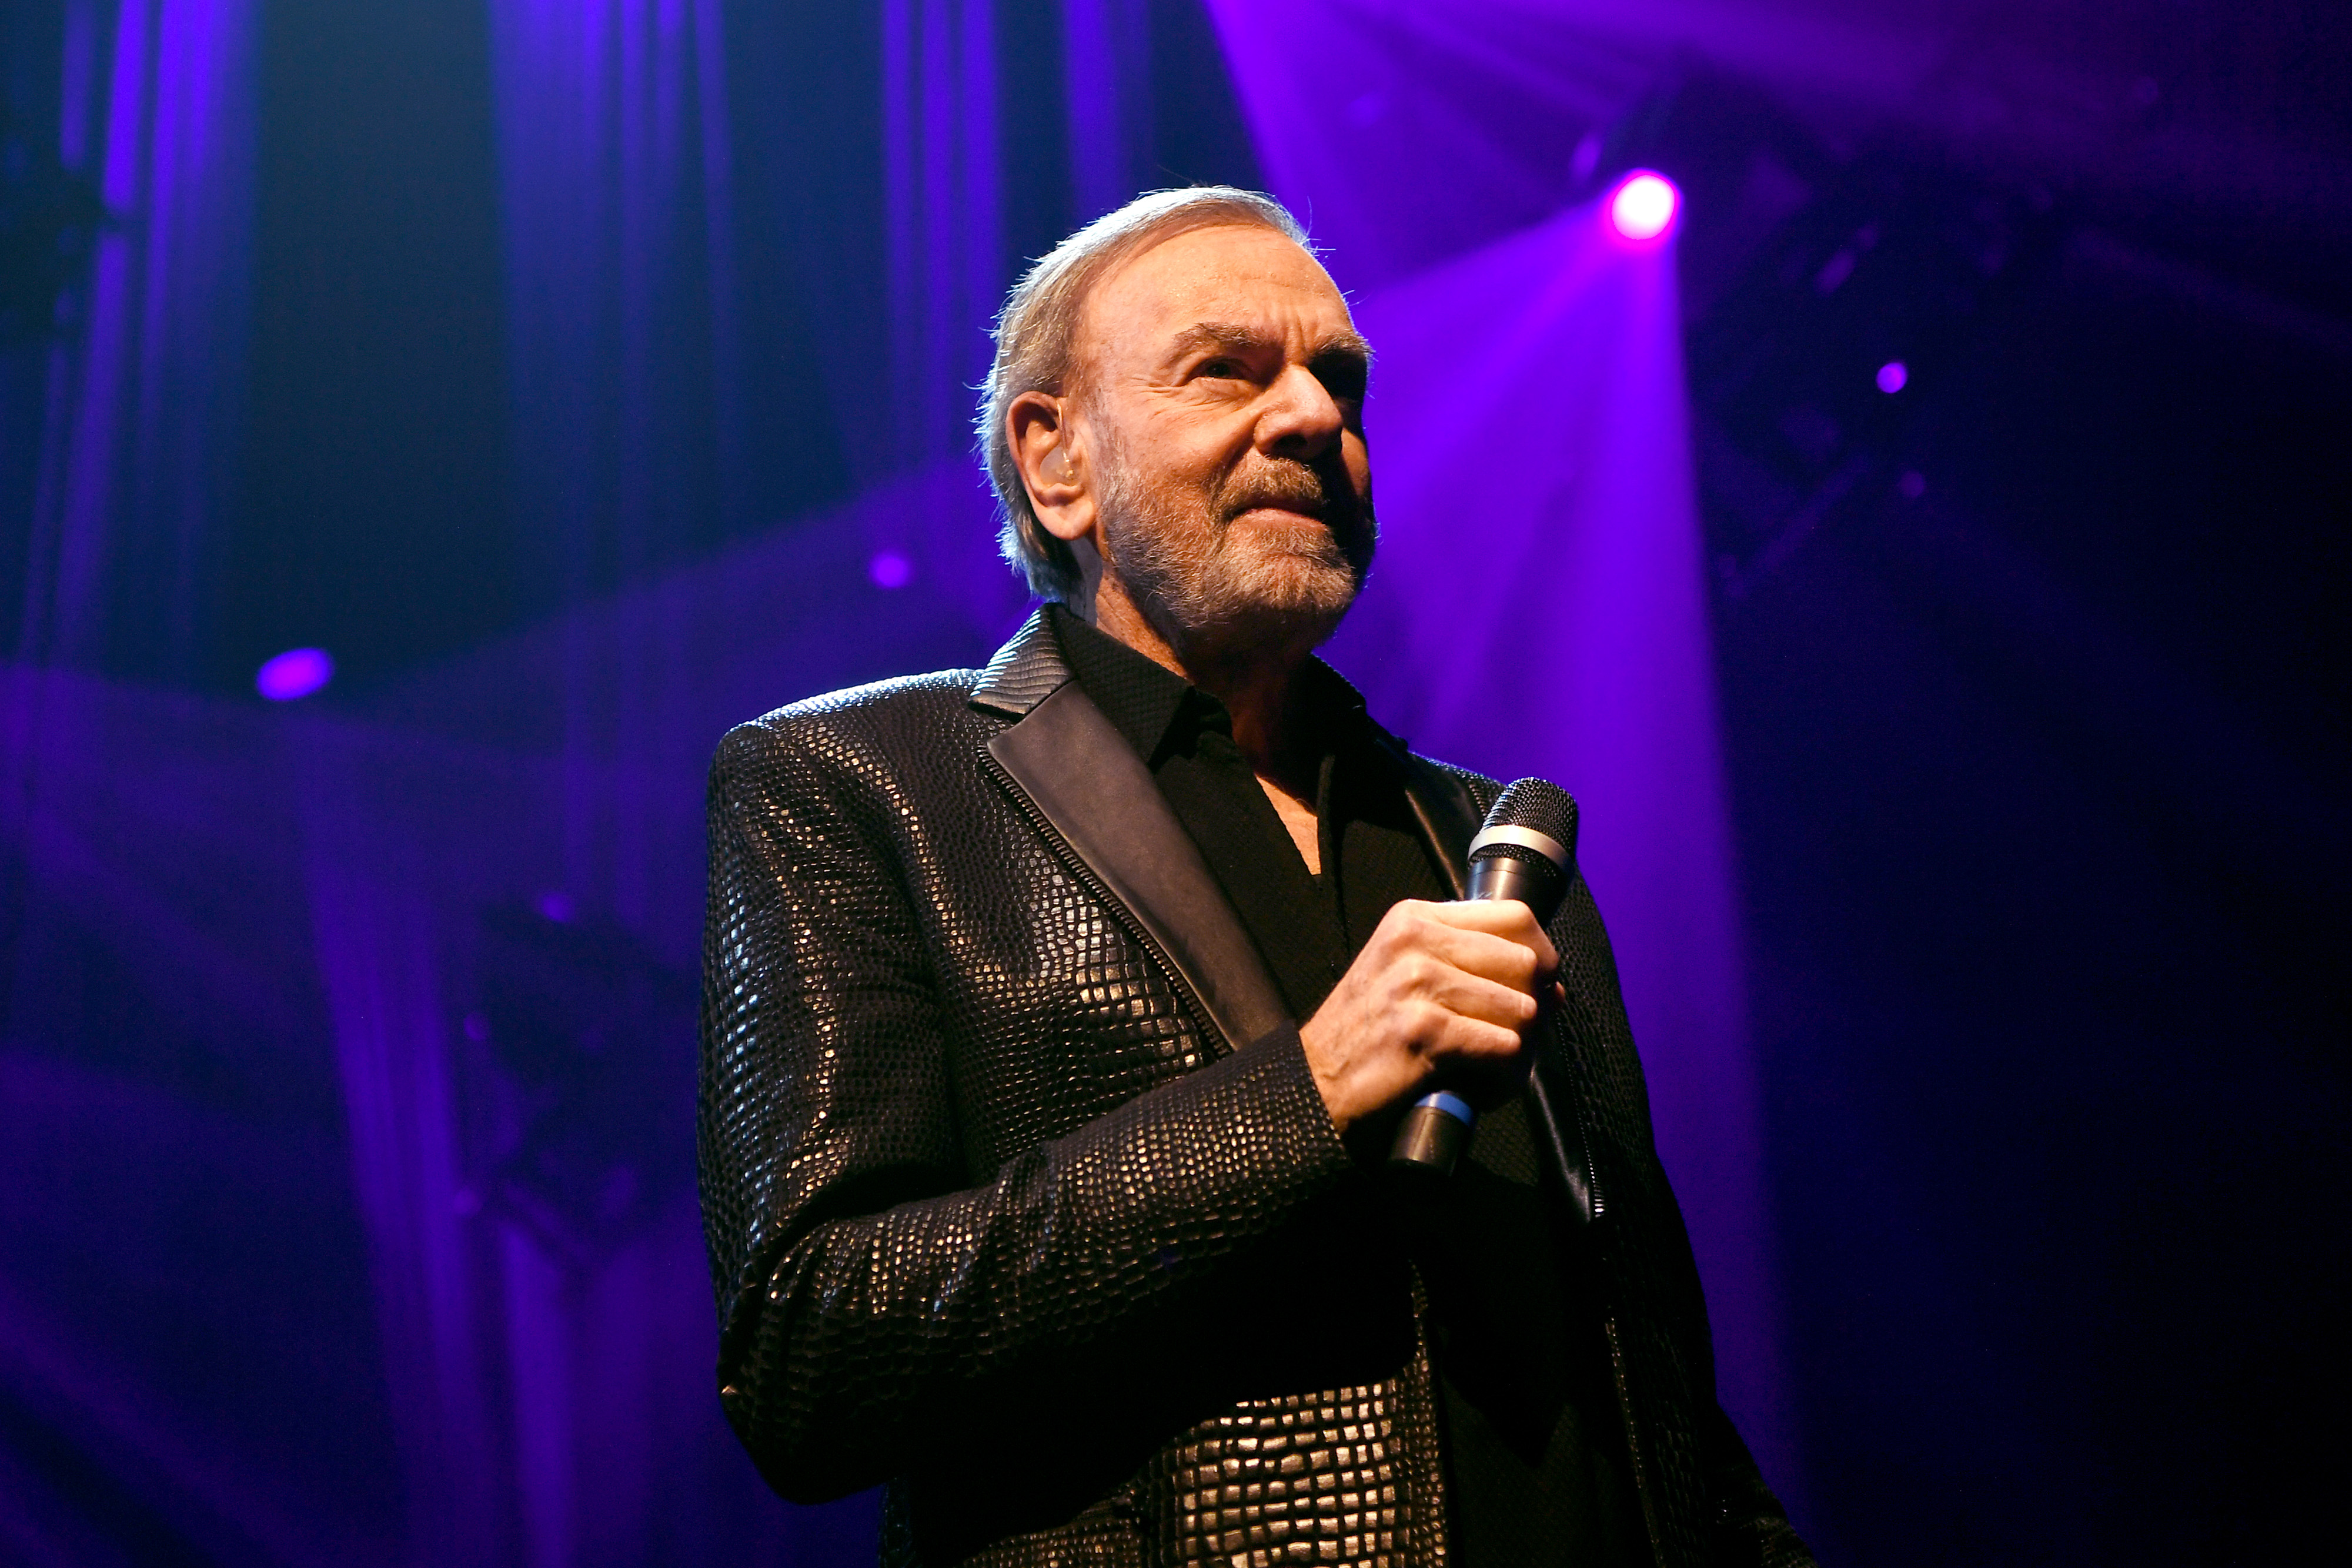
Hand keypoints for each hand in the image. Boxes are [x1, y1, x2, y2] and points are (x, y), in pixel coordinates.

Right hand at [1298, 899, 1559, 1133]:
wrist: (1314, 1086)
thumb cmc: (1368, 1037)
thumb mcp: (1406, 974)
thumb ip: (1471, 966)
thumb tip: (1553, 987)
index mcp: (1415, 918)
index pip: (1515, 916)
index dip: (1542, 957)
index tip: (1538, 990)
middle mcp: (1415, 940)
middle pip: (1527, 962)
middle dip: (1534, 1011)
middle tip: (1509, 1043)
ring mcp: (1416, 982)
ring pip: (1522, 1010)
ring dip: (1518, 1052)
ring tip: (1487, 1071)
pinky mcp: (1423, 1030)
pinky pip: (1504, 1049)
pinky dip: (1502, 1078)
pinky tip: (1477, 1088)